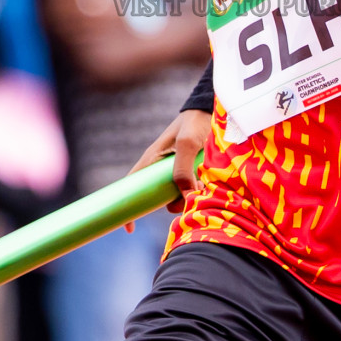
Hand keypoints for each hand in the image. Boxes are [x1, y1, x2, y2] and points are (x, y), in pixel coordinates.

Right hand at [122, 109, 211, 230]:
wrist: (212, 110)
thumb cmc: (195, 123)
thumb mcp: (188, 143)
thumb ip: (183, 170)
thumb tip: (185, 199)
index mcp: (151, 161)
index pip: (132, 187)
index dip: (128, 209)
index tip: (130, 229)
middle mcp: (160, 169)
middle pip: (159, 198)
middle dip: (174, 202)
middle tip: (192, 195)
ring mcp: (175, 170)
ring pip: (177, 196)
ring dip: (190, 195)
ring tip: (205, 182)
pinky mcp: (190, 171)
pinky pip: (190, 189)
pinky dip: (199, 190)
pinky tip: (210, 181)